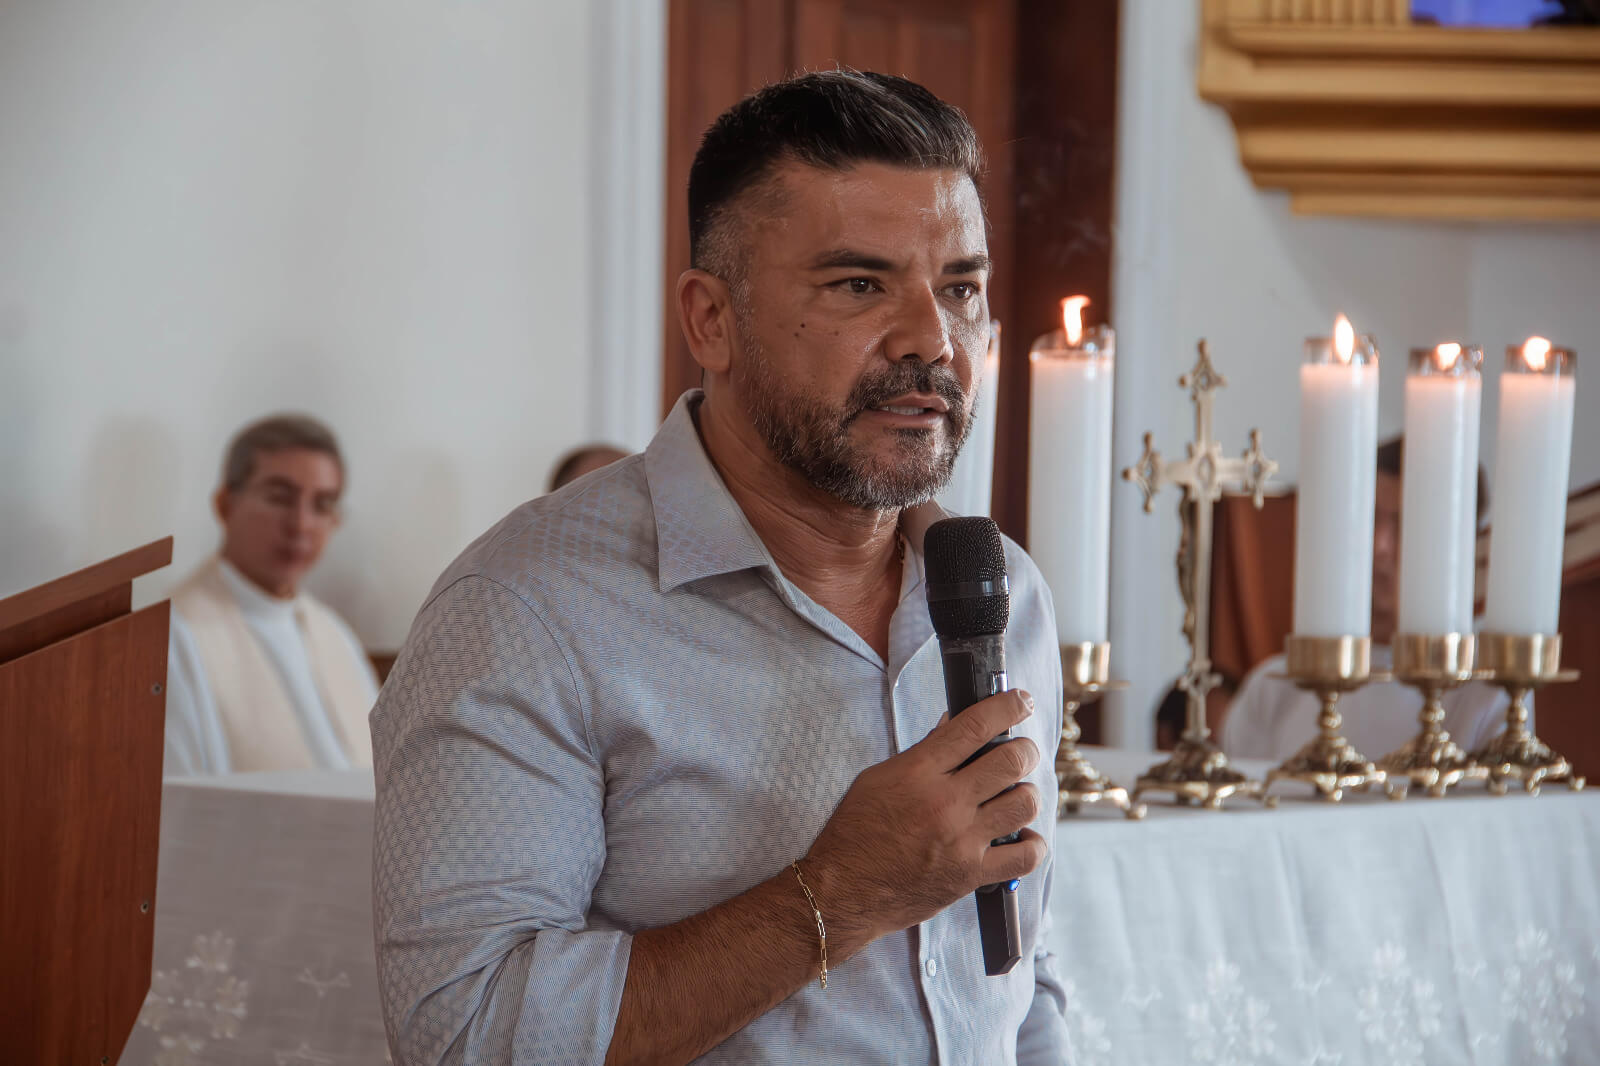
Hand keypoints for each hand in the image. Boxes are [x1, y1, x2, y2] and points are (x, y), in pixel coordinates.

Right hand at [801, 690, 1046, 952]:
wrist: (843, 891)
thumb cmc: (855, 832)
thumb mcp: (878, 778)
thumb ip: (921, 753)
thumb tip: (953, 725)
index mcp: (918, 772)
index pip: (974, 726)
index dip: (1007, 707)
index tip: (1021, 701)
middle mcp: (945, 803)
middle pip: (1011, 761)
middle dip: (1025, 750)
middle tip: (1021, 752)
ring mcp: (962, 841)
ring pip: (1024, 803)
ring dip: (1026, 793)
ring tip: (1015, 795)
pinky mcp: (972, 875)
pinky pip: (1025, 856)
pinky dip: (1031, 843)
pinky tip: (1020, 836)